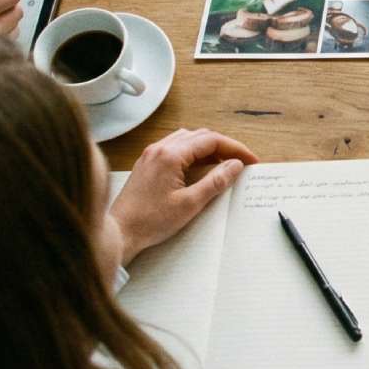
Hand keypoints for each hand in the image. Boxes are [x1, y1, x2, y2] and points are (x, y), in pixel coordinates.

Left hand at [106, 128, 258, 264]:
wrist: (119, 232)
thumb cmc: (150, 221)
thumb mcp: (190, 204)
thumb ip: (215, 182)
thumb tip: (235, 166)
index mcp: (170, 155)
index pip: (211, 141)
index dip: (235, 149)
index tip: (249, 160)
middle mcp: (159, 149)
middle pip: (200, 136)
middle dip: (223, 147)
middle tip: (240, 162)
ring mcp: (151, 155)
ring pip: (187, 139)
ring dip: (208, 148)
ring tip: (222, 164)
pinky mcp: (146, 164)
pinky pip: (174, 148)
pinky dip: (192, 153)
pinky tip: (199, 168)